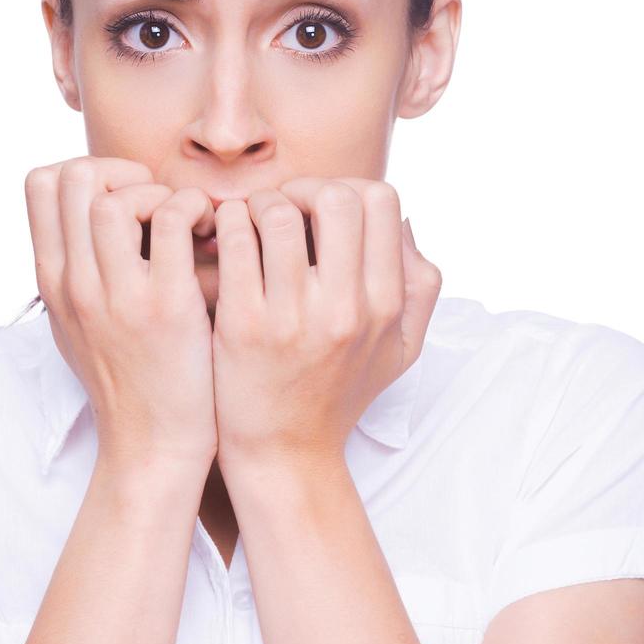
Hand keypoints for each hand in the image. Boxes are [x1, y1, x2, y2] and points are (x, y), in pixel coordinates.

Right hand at [25, 155, 218, 471]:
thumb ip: (77, 271)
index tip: (126, 197)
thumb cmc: (128, 382)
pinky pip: (173, 220)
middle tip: (158, 204)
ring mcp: (116, 296)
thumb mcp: (78, 324)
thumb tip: (89, 218)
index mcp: (53, 282)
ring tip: (187, 224)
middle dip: (122, 172)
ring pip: (115, 197)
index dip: (87, 171)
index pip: (39, 183)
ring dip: (159, 193)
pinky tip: (212, 238)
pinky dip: (197, 211)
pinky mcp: (165, 308)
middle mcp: (75, 284)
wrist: (154, 447)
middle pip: (73, 177)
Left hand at [210, 177, 442, 470]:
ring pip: (279, 213)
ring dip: (260, 205)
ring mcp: (293, 317)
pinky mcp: (243, 326)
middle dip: (304, 188)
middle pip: (337, 196)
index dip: (347, 189)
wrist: (285, 454)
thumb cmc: (340, 394)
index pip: (380, 201)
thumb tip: (404, 221)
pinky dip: (227, 225)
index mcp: (385, 305)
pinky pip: (234, 242)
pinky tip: (225, 239)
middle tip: (283, 210)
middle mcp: (345, 308)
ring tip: (249, 223)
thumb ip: (419, 285)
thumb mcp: (401, 348)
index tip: (320, 212)